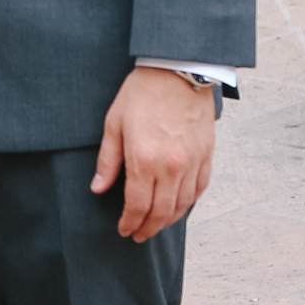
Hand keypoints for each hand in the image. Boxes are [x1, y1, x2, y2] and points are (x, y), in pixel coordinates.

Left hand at [91, 68, 215, 240]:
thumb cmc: (142, 93)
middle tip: (138, 235)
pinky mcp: (206, 154)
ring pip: (182, 205)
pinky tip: (179, 206)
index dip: (130, 222)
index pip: (138, 206)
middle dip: (148, 228)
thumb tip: (98, 188)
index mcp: (145, 160)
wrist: (177, 69)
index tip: (124, 229)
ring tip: (156, 225)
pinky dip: (189, 203)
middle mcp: (171, 166)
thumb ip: (108, 160)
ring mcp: (192, 162)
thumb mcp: (114, 124)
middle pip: (161, 212)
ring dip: (168, 220)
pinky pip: (199, 188)